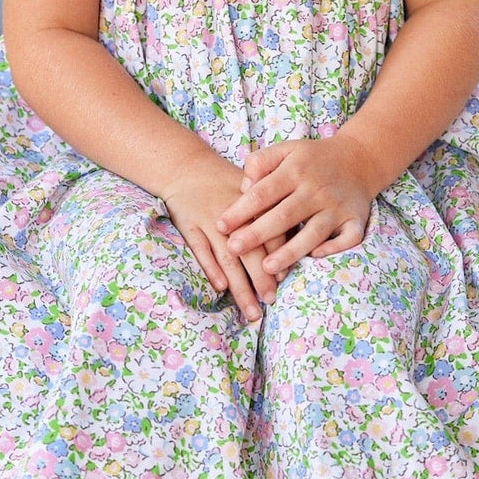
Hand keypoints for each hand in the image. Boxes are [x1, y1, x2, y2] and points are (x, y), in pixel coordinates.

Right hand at [160, 154, 294, 322]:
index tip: (284, 279)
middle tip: (271, 302)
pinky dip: (210, 268)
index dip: (278, 258)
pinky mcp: (189, 227)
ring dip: (240, 287)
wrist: (187, 167)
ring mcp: (209, 223)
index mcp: (252, 206)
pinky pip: (200, 250)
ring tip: (252, 311)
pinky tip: (221, 287)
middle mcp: (233, 218)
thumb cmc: (225, 181)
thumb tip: (291, 241)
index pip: (270, 235)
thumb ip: (270, 211)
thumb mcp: (251, 188)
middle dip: (262, 280)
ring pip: (227, 259)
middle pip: (251, 253)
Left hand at [214, 135, 374, 275]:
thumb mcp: (285, 150)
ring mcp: (337, 207)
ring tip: (267, 268)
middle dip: (257, 234)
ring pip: (313, 233)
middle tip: (233, 250)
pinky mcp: (355, 219)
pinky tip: (314, 257)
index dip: (241, 210)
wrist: (359, 159)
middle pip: (284, 216)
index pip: (263, 192)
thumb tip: (244, 187)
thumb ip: (260, 162)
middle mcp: (316, 189)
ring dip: (290, 252)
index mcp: (296, 170)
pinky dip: (333, 249)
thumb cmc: (312, 159)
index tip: (220, 226)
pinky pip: (347, 238)